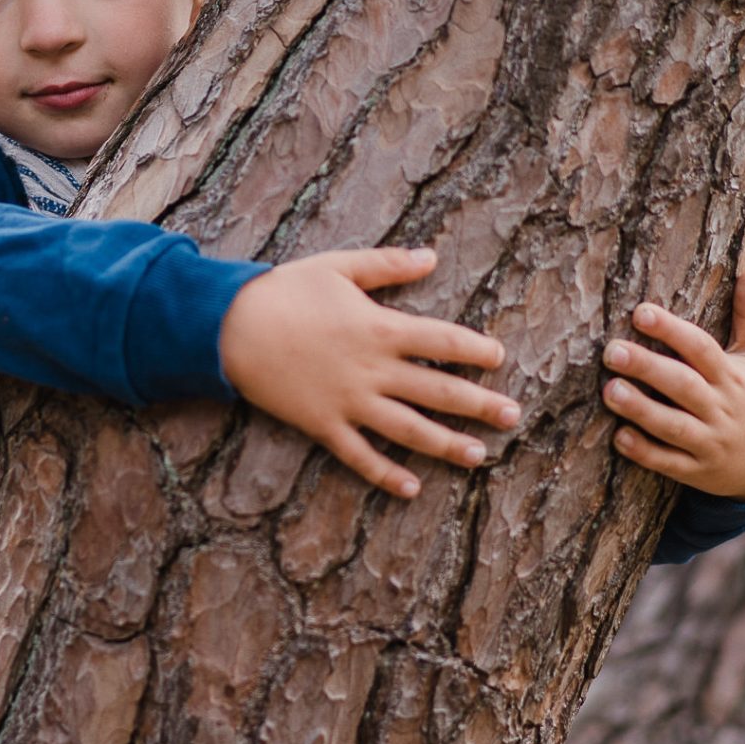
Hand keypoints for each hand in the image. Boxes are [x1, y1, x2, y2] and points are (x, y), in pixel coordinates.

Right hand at [219, 246, 518, 498]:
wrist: (231, 328)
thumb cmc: (284, 291)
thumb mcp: (339, 266)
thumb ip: (388, 265)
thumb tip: (431, 256)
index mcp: (381, 328)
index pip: (442, 340)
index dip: (475, 350)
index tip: (500, 358)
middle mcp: (373, 370)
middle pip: (438, 390)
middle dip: (479, 404)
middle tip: (513, 416)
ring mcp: (350, 402)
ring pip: (409, 429)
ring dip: (446, 444)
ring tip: (479, 456)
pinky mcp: (324, 425)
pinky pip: (360, 455)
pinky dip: (386, 474)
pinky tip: (412, 487)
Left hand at [600, 267, 744, 501]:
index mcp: (731, 376)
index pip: (701, 349)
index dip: (672, 330)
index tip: (640, 311)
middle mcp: (720, 408)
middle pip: (682, 385)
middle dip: (647, 367)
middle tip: (610, 350)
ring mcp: (709, 442)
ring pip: (672, 426)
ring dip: (640, 410)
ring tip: (608, 390)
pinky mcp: (697, 471)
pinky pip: (669, 463)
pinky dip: (645, 452)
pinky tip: (618, 437)